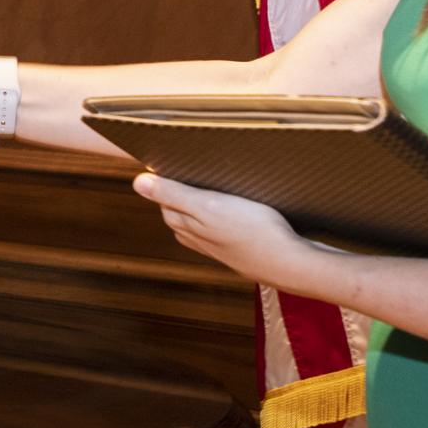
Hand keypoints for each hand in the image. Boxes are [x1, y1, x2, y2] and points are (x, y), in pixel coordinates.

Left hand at [133, 173, 314, 288]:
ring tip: (212, 186)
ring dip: (202, 207)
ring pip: (201, 224)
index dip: (166, 182)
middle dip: (180, 194)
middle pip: (180, 214)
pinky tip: (235, 211)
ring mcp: (220, 248)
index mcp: (188, 226)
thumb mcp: (209, 206)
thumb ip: (173, 194)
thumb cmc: (252, 232)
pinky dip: (222, 220)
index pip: (165, 201)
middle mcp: (200, 239)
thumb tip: (137, 182)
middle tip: (190, 171)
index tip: (172, 163)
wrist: (290, 264)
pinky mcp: (240, 251)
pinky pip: (222, 232)